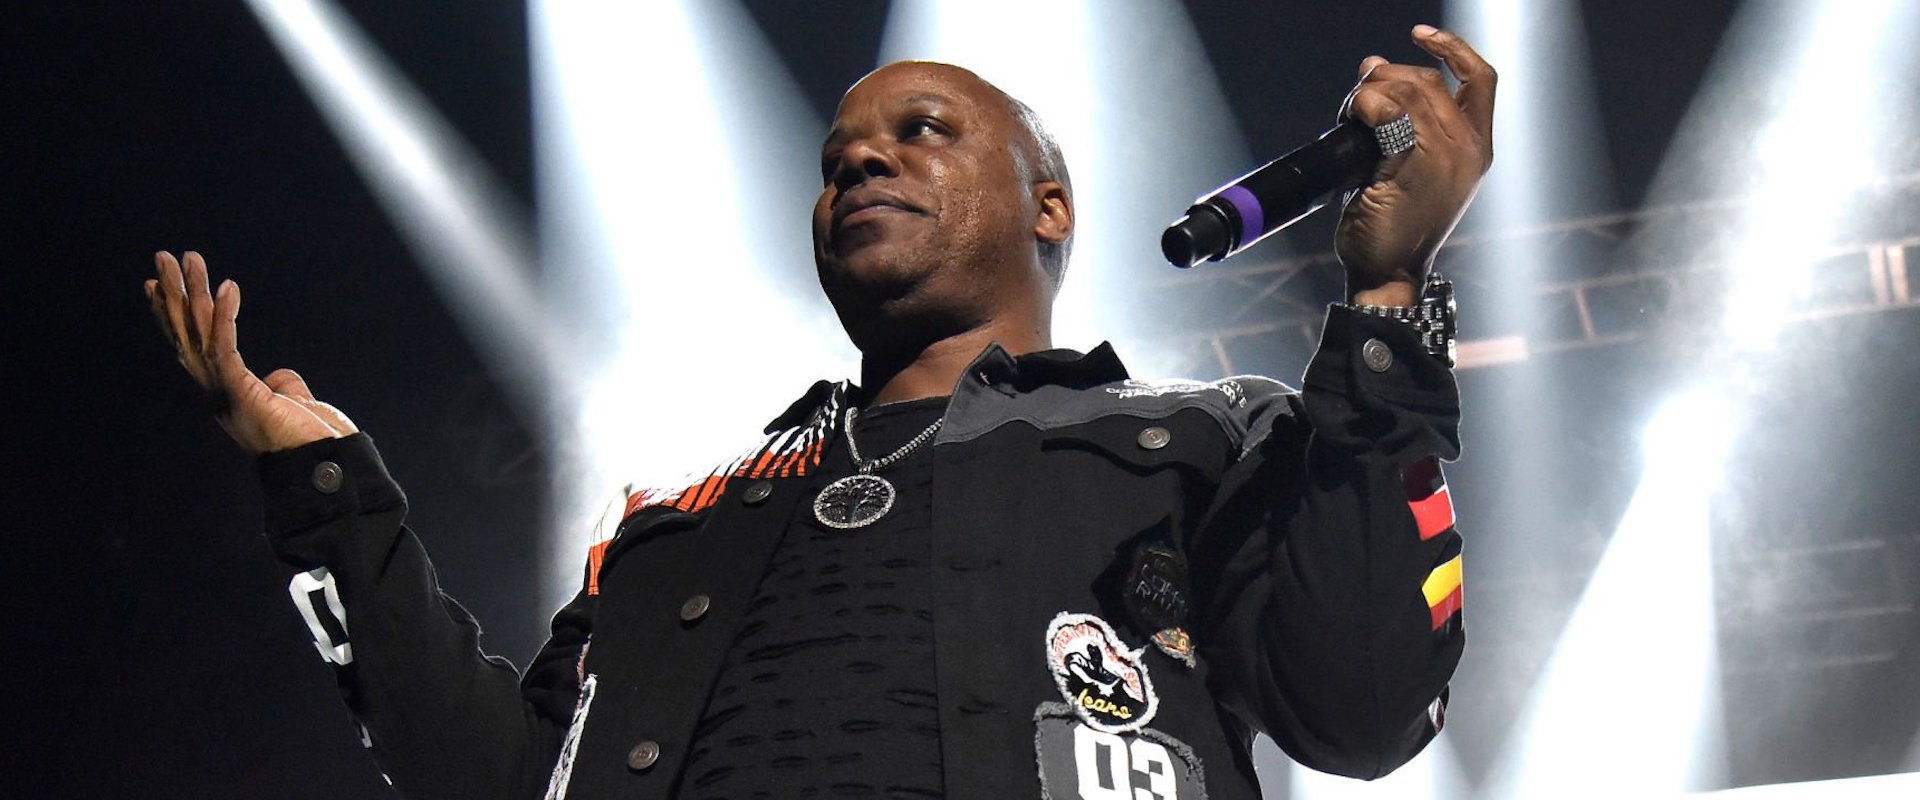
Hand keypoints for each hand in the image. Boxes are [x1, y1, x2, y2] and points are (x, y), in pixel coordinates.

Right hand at [145, 251, 355, 454]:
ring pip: (200, 334)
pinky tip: (227, 287)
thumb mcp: (289, 406)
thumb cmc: (310, 440)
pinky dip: (225, 316)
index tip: (159, 286)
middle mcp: (215, 391)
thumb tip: (281, 379)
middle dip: (174, 294)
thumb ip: (281, 387)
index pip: (192, 346)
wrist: (321, 466)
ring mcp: (223, 392)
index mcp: (224, 392)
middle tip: (163, 258)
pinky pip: (227, 346)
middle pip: (187, 334)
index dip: (173, 316)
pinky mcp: (240, 392)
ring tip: (188, 259)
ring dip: (193, 293)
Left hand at [1335, 25, 1496, 305]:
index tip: (1420, 35)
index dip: (1453, 48)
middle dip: (1385, 78)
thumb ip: (1407, 121)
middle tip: (1357, 101)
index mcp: (1478, 147)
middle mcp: (1469, 148)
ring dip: (1369, 94)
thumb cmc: (1396, 224)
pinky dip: (1365, 106)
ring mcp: (1443, 157)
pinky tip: (1353, 119)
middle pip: (1427, 80)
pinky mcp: (1412, 167)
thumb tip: (1373, 66)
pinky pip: (1388, 114)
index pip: (1481, 77)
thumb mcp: (1416, 169)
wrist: (1389, 270)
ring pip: (1406, 91)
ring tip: (1351, 117)